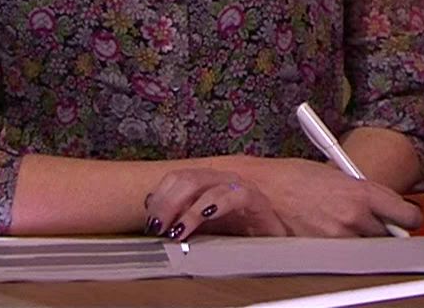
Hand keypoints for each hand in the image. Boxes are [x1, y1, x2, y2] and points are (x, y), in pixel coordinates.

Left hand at [142, 168, 288, 239]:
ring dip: (188, 210)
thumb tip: (153, 215)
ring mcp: (239, 188)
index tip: (150, 222)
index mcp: (206, 184)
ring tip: (177, 232)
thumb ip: (179, 218)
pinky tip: (207, 216)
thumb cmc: (236, 236)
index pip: (176, 178)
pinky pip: (236, 194)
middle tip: (158, 228)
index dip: (160, 196)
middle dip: (168, 203)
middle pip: (188, 179)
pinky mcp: (257, 200)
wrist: (273, 246)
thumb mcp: (201, 229)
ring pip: (207, 185)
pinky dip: (218, 204)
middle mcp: (221, 180)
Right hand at [149, 157, 421, 238]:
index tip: (407, 220)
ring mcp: (338, 237)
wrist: (261, 187)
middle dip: (382, 229)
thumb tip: (387, 208)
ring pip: (365, 246)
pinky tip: (326, 234)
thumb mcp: (338, 176)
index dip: (409, 219)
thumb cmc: (296, 177)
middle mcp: (355, 216)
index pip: (407, 215)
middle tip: (371, 222)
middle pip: (388, 235)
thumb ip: (364, 193)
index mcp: (363, 191)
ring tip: (340, 224)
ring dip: (359, 239)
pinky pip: (343, 256)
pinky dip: (339, 249)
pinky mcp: (320, 252)